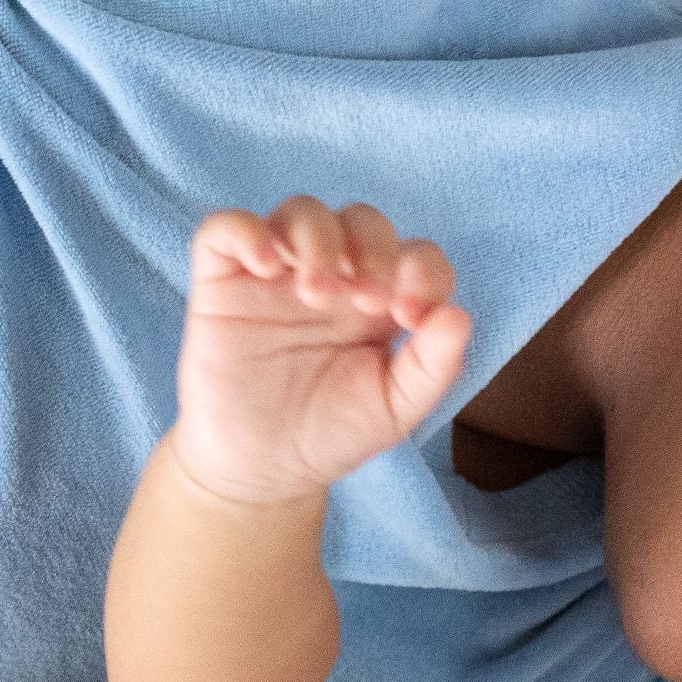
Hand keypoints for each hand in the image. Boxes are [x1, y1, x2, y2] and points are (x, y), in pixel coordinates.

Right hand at [167, 199, 472, 508]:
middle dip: (373, 248)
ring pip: (301, 212)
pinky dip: (247, 232)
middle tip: (368, 301)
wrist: (262, 469)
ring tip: (318, 293)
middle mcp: (333, 276)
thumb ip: (433, 367)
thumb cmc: (331, 432)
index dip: (423, 271)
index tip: (412, 318)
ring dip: (319, 239)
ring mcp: (277, 274)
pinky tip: (265, 266)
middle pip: (360, 219)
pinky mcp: (223, 281)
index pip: (414, 255)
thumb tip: (458, 317)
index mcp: (380, 300)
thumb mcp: (394, 409)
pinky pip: (227, 229)